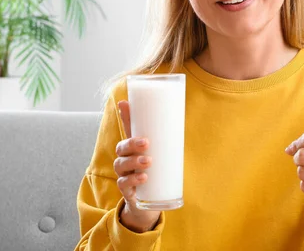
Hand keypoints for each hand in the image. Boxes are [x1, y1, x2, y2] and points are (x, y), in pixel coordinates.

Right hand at [114, 100, 160, 232]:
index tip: (124, 103)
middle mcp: (125, 158)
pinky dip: (133, 179)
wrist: (151, 201)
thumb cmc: (158, 172)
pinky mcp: (126, 189)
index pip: (127, 128)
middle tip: (146, 143)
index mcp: (134, 147)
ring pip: (120, 164)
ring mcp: (123, 174)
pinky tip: (144, 177)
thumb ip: (170, 140)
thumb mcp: (164, 154)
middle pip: (121, 147)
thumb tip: (182, 117)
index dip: (124, 116)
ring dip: (134, 161)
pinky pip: (124, 183)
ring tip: (148, 161)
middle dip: (132, 143)